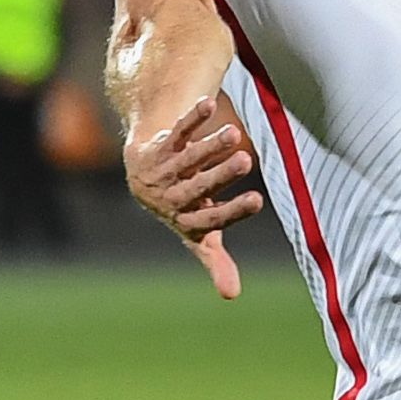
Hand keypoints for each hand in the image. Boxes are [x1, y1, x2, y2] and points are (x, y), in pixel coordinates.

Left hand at [124, 87, 257, 299]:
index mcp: (184, 219)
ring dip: (209, 145)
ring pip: (187, 157)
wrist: (142, 173)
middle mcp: (170, 195)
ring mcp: (164, 169)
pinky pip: (176, 130)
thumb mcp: (197, 234)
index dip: (230, 211)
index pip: (208, 219)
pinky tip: (209, 103)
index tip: (258, 200)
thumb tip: (231, 296)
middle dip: (219, 174)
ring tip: (234, 134)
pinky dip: (191, 118)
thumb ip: (215, 261)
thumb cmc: (181, 207)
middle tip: (245, 159)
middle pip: (196, 186)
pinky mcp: (161, 144)